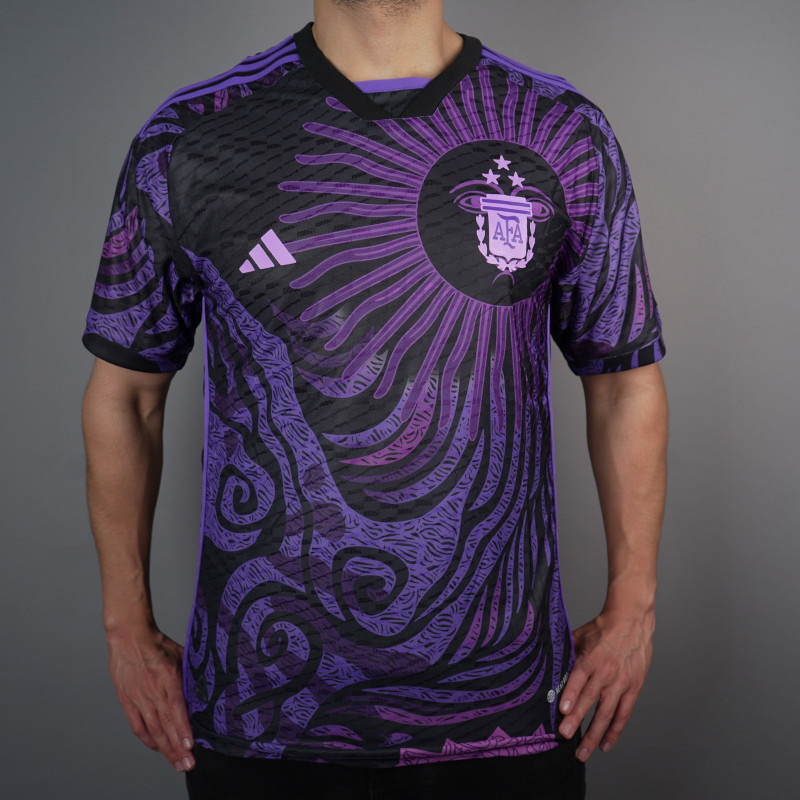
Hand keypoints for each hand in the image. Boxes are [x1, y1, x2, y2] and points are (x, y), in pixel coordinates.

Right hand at [107, 627, 195, 772]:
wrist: (129, 637)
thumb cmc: (158, 644)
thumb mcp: (181, 654)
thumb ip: (192, 673)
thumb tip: (208, 688)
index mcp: (167, 676)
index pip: (175, 707)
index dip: (182, 728)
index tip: (190, 745)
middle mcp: (151, 689)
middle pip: (165, 724)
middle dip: (177, 748)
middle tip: (188, 764)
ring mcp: (137, 697)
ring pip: (152, 729)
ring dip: (165, 749)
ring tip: (177, 763)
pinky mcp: (127, 700)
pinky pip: (137, 725)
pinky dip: (148, 740)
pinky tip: (158, 748)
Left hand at [557, 610, 653, 761]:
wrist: (631, 622)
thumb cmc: (602, 629)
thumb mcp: (579, 636)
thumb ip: (565, 652)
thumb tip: (546, 663)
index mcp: (591, 658)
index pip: (579, 678)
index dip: (571, 694)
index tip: (563, 709)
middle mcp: (606, 672)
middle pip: (590, 699)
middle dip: (577, 719)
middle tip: (565, 735)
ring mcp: (621, 682)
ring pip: (607, 713)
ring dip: (594, 733)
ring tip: (582, 752)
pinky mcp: (633, 688)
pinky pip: (623, 714)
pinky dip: (614, 731)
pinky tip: (604, 744)